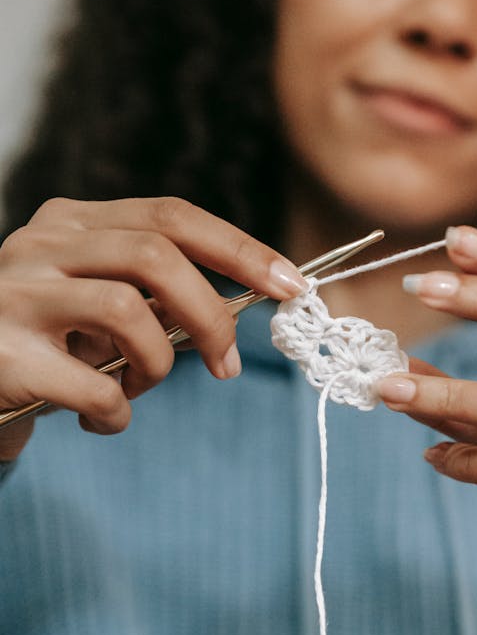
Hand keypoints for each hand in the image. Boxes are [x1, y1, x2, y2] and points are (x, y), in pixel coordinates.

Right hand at [0, 196, 304, 459]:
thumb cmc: (47, 346)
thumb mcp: (97, 306)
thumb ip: (154, 295)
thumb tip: (243, 308)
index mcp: (71, 222)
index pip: (171, 215)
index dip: (239, 249)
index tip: (291, 285)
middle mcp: (40, 244)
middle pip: (156, 256)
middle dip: (212, 314)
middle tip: (227, 365)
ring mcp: (16, 295)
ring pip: (128, 312)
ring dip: (158, 365)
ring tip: (137, 390)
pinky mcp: (4, 354)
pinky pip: (96, 385)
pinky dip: (117, 411)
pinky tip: (100, 418)